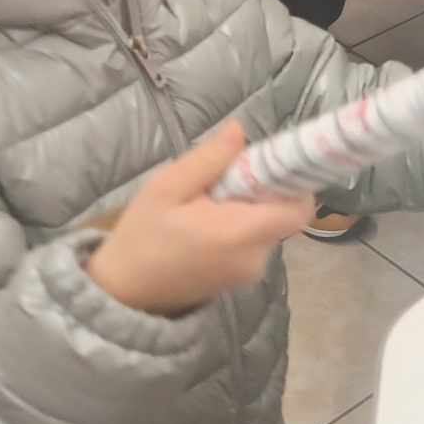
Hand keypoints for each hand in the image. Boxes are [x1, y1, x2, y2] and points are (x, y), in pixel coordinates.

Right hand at [86, 125, 312, 315]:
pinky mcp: (243, 279)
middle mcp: (257, 258)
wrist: (123, 292)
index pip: (299, 207)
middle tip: (223, 179)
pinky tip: (208, 223)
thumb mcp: (166, 187)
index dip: (291, 181)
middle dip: (262, 190)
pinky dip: (241, 226)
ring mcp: (252, 272)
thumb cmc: (142, 237)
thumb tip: (241, 130)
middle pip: (284, 213)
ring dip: (250, 208)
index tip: (266, 162)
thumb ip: (208, 159)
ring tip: (208, 203)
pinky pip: (256, 242)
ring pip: (269, 226)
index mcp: (241, 234)